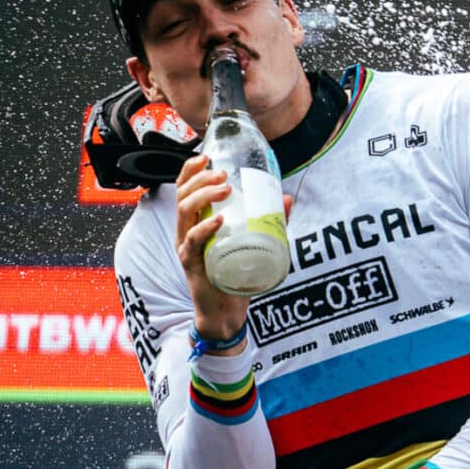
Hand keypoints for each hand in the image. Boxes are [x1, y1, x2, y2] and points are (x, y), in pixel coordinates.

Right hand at [174, 155, 293, 341]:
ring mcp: (186, 247)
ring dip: (202, 196)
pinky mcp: (192, 264)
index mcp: (194, 222)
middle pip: (183, 195)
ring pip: (185, 213)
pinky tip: (219, 220)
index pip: (184, 189)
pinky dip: (206, 228)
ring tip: (224, 189)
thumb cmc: (234, 274)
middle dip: (200, 179)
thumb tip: (286, 197)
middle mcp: (185, 231)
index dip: (190, 170)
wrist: (225, 311)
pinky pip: (193, 241)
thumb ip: (268, 221)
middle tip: (223, 174)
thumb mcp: (251, 242)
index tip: (206, 156)